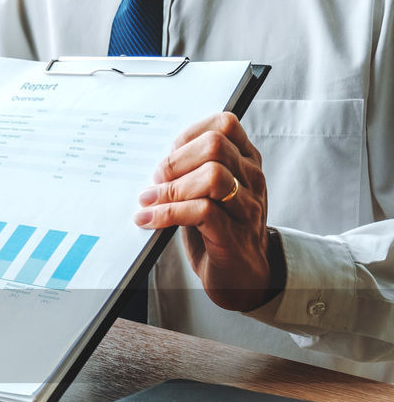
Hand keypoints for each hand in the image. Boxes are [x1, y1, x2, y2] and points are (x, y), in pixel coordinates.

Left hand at [133, 112, 281, 310]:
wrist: (243, 277)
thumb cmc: (218, 231)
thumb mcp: (207, 194)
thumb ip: (191, 172)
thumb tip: (155, 161)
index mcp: (246, 162)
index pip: (225, 124)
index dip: (189, 135)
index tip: (167, 157)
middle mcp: (252, 179)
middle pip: (215, 146)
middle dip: (175, 162)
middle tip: (155, 182)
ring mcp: (247, 207)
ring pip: (212, 176)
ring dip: (171, 189)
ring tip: (149, 202)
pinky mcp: (234, 235)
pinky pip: (202, 212)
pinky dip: (167, 214)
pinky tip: (149, 220)